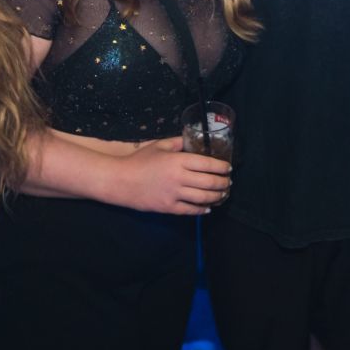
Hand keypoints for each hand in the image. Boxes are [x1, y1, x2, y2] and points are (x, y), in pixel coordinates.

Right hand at [115, 137, 230, 215]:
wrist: (121, 181)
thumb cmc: (139, 161)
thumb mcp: (159, 146)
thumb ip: (178, 142)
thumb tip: (192, 139)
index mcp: (178, 160)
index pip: (208, 164)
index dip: (221, 166)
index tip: (228, 168)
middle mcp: (180, 177)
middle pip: (209, 182)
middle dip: (223, 183)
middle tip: (228, 183)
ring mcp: (175, 194)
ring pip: (203, 197)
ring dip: (217, 197)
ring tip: (222, 195)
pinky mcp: (169, 207)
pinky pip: (190, 210)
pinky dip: (202, 209)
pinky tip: (208, 208)